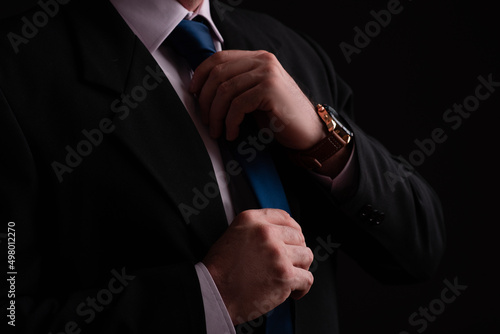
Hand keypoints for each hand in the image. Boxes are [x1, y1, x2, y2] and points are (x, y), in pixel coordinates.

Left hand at [189, 50, 326, 149]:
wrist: (308, 133)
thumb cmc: (279, 118)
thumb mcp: (254, 95)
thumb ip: (236, 85)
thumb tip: (201, 90)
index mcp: (257, 58)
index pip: (219, 58)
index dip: (200, 74)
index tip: (193, 93)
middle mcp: (263, 61)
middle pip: (218, 74)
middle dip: (205, 100)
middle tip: (206, 121)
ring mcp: (267, 74)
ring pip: (225, 91)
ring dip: (216, 115)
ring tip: (218, 131)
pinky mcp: (270, 90)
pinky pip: (237, 105)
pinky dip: (230, 122)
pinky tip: (233, 134)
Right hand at [202, 209, 313, 324]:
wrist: (213, 293)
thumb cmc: (220, 270)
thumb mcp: (233, 234)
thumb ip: (256, 229)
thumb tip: (281, 233)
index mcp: (252, 220)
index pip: (285, 217)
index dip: (293, 230)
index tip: (293, 240)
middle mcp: (266, 233)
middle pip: (299, 237)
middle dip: (296, 251)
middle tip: (289, 263)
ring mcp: (278, 254)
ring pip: (306, 256)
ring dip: (300, 268)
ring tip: (290, 277)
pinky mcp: (285, 275)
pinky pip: (307, 278)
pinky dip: (302, 288)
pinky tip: (293, 292)